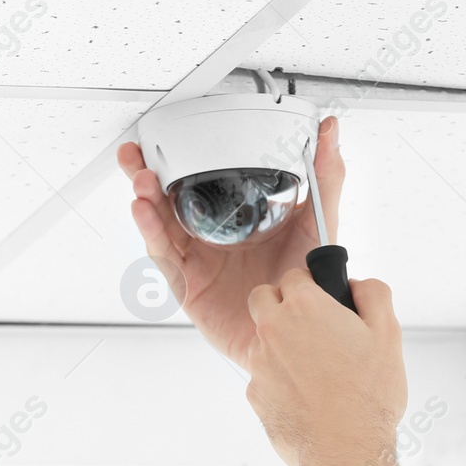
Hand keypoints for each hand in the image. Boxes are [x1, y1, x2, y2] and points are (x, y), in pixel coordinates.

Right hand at [117, 116, 344, 369]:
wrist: (302, 334)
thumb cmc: (305, 283)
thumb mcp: (317, 222)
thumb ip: (324, 178)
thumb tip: (329, 131)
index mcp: (235, 218)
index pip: (199, 182)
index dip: (178, 159)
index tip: (165, 134)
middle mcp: (211, 237)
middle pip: (168, 200)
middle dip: (146, 174)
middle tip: (136, 153)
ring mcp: (197, 261)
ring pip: (161, 226)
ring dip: (146, 200)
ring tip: (141, 180)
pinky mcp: (189, 286)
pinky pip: (166, 258)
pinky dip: (153, 234)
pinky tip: (145, 214)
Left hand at [243, 271, 406, 465]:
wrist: (345, 451)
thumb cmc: (368, 396)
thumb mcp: (388, 334)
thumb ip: (374, 294)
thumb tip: (358, 285)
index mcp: (304, 307)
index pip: (294, 275)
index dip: (312, 286)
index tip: (324, 302)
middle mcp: (273, 330)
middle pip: (262, 298)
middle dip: (281, 304)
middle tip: (309, 326)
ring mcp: (259, 364)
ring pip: (261, 340)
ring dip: (280, 345)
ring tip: (316, 370)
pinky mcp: (255, 395)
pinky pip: (262, 377)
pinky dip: (279, 380)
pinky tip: (307, 397)